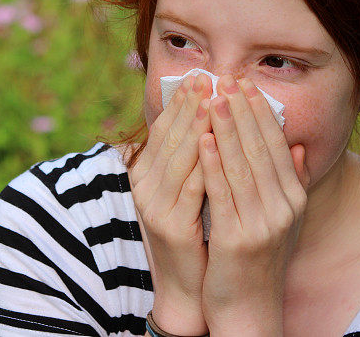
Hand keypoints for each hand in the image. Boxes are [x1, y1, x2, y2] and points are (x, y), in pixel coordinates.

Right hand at [127, 72, 212, 334]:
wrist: (188, 283)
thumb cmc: (196, 229)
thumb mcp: (192, 186)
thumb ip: (198, 154)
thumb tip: (213, 115)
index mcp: (149, 172)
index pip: (165, 128)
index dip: (182, 101)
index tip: (201, 75)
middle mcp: (146, 185)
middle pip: (169, 136)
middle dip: (190, 105)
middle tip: (208, 77)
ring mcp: (156, 205)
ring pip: (178, 157)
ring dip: (195, 126)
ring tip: (212, 100)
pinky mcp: (171, 225)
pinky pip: (190, 188)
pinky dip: (202, 164)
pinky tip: (214, 143)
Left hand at [198, 75, 309, 333]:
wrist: (249, 308)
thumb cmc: (260, 258)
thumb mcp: (283, 218)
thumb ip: (292, 182)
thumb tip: (298, 146)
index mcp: (293, 198)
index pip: (277, 145)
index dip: (260, 112)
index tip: (246, 83)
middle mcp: (283, 208)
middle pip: (260, 149)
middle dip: (242, 111)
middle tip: (227, 78)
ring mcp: (262, 224)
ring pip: (242, 165)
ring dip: (226, 128)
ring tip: (212, 98)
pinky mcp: (238, 239)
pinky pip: (222, 193)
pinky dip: (213, 163)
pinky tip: (203, 139)